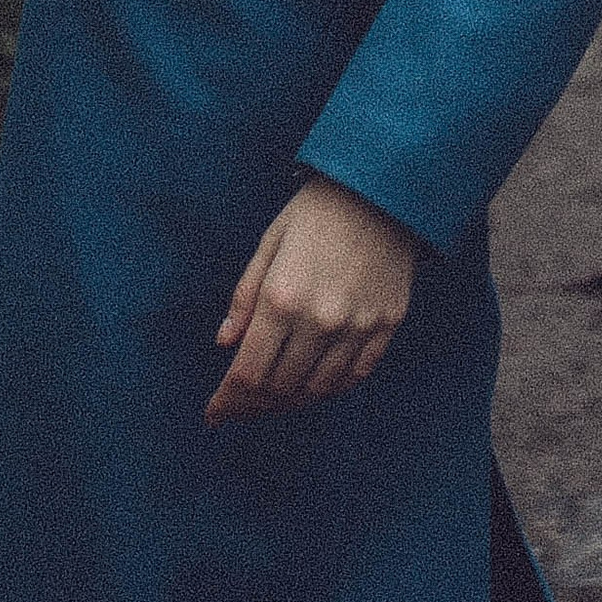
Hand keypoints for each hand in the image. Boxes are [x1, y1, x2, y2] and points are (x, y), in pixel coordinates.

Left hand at [206, 176, 417, 425]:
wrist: (382, 188)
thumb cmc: (319, 210)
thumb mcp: (271, 243)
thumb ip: (245, 297)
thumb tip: (225, 343)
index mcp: (282, 298)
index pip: (247, 373)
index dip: (226, 401)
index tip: (214, 414)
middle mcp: (319, 320)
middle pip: (279, 388)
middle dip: (253, 405)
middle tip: (241, 407)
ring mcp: (357, 326)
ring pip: (317, 389)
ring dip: (290, 401)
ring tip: (274, 401)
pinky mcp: (387, 324)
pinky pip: (356, 375)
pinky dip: (331, 388)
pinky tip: (315, 385)